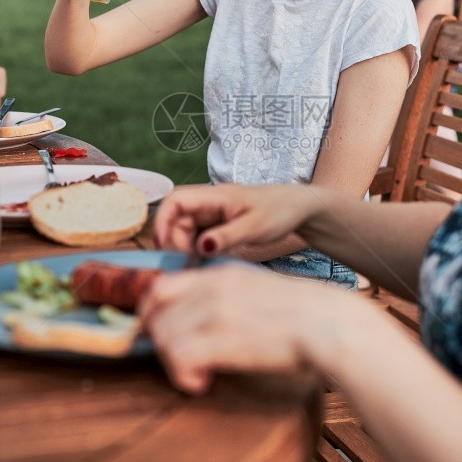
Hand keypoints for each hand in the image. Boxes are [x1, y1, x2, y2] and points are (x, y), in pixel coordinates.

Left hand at [139, 262, 336, 392]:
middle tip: (179, 363)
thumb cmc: (302, 314)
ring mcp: (215, 312)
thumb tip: (203, 321)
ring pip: (164, 338)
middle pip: (156, 314)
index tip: (156, 335)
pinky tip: (200, 383)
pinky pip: (179, 359)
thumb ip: (226, 298)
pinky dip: (182, 377)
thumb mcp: (256, 290)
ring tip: (195, 376)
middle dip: (159, 343)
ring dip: (173, 363)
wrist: (329, 324)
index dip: (149, 314)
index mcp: (220, 274)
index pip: (160, 286)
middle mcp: (211, 288)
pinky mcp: (222, 339)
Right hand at [153, 183, 318, 256]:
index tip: (163, 246)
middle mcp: (209, 202)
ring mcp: (214, 213)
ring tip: (201, 265)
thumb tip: (199, 248)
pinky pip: (199, 236)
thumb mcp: (254, 228)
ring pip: (187, 230)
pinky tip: (210, 261)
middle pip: (177, 219)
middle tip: (191, 264)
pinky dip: (199, 249)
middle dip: (177, 241)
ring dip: (188, 248)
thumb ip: (226, 237)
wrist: (299, 208)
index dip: (162, 221)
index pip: (175, 201)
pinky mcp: (219, 224)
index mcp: (215, 196)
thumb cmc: (279, 212)